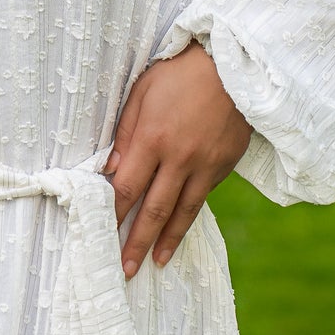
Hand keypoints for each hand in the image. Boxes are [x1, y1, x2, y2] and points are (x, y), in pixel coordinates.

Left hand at [104, 44, 251, 277]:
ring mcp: (206, 165)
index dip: (112, 215)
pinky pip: (203, 196)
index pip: (126, 189)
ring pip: (183, 212)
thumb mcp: (142, 93)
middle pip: (154, 210)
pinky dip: (189, 215)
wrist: (234, 64)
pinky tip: (179, 229)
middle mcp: (180, 158)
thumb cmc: (180, 73)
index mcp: (153, 139)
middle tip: (125, 270)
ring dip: (168, 241)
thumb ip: (125, 133)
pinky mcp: (225, 165)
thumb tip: (111, 170)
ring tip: (155, 263)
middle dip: (136, 242)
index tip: (100, 236)